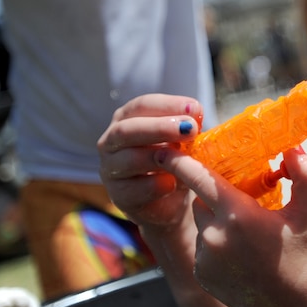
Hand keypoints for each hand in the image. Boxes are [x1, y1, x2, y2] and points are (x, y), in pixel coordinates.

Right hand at [98, 93, 203, 231]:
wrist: (171, 201)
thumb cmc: (176, 159)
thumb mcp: (184, 140)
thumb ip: (187, 126)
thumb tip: (195, 113)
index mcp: (128, 118)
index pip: (142, 105)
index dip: (168, 105)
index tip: (194, 109)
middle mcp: (112, 140)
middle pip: (128, 130)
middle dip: (160, 128)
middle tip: (190, 129)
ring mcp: (111, 169)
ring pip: (129, 159)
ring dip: (161, 158)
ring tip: (186, 160)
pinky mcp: (118, 196)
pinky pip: (135, 189)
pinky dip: (157, 185)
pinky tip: (174, 184)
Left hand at [162, 145, 306, 306]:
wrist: (302, 304)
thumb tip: (292, 148)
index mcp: (238, 215)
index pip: (198, 177)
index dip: (179, 161)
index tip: (162, 151)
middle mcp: (215, 237)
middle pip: (201, 200)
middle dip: (215, 195)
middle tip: (242, 200)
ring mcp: (206, 260)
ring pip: (201, 224)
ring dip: (215, 220)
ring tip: (247, 233)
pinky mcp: (203, 277)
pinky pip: (202, 249)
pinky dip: (215, 245)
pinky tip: (240, 254)